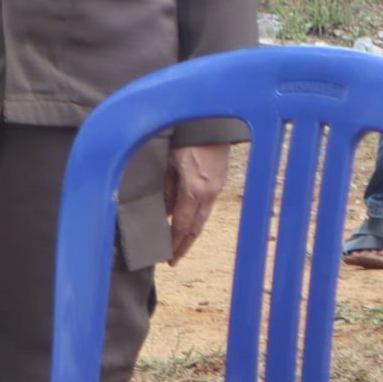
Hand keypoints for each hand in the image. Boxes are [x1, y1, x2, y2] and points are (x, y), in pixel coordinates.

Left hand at [164, 142, 231, 264]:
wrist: (210, 122)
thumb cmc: (184, 138)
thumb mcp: (167, 162)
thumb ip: (165, 188)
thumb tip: (163, 211)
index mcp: (194, 189)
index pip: (183, 224)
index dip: (175, 242)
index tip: (167, 258)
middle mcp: (209, 193)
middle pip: (195, 227)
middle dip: (183, 245)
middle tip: (172, 260)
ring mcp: (217, 188)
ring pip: (202, 218)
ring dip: (190, 234)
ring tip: (178, 246)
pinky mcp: (219, 182)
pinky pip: (206, 206)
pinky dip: (195, 218)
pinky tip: (186, 222)